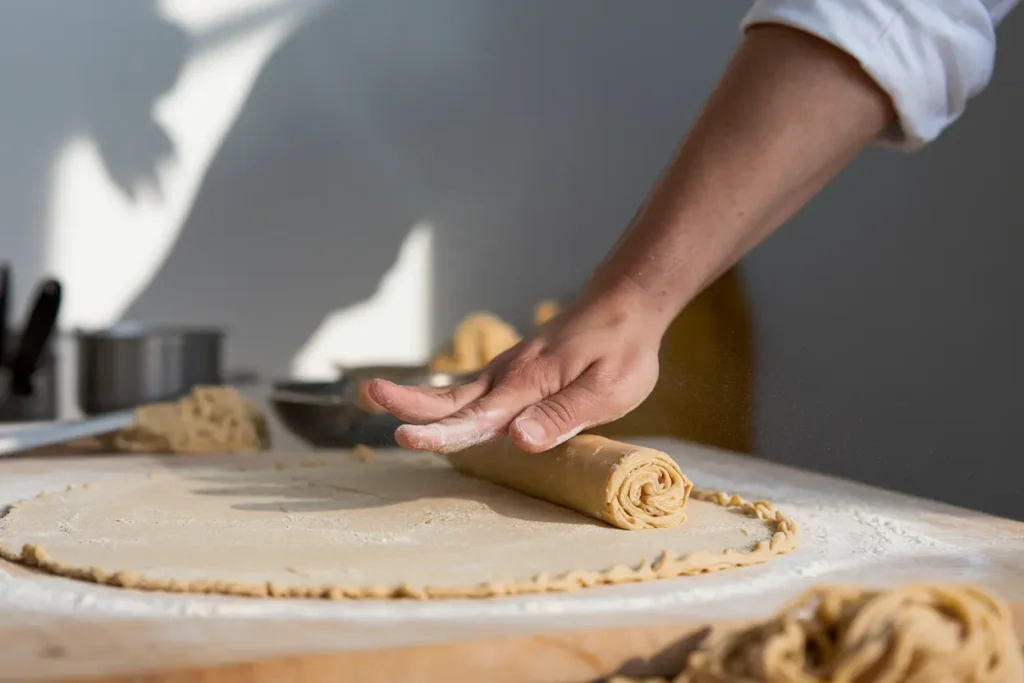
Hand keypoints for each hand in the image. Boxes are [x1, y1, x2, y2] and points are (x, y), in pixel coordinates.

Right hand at [366, 287, 666, 452]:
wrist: (627, 304)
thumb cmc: (623, 350)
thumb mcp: (608, 391)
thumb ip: (562, 416)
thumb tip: (518, 442)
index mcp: (528, 384)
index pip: (476, 416)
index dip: (440, 433)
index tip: (406, 438)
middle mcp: (509, 376)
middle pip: (450, 396)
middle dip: (407, 401)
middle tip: (368, 394)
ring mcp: (508, 371)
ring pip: (454, 391)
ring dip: (416, 399)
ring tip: (376, 395)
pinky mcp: (514, 371)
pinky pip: (471, 389)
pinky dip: (441, 398)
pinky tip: (427, 407)